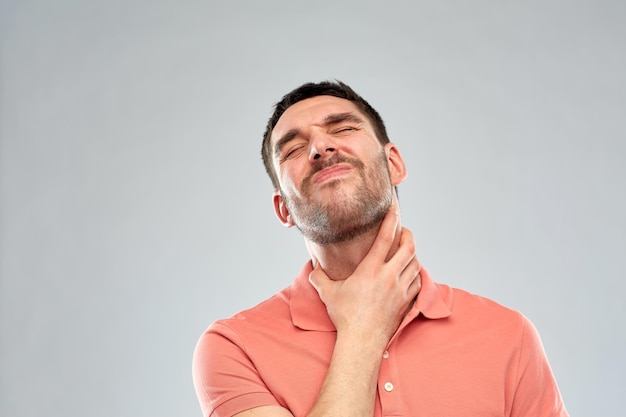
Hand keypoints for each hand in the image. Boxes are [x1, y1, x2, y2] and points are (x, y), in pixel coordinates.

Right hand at [309, 206, 421, 342]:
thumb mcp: (328, 293)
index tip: (395, 209)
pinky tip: (410, 272)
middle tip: (402, 231)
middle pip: (409, 247)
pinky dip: (416, 272)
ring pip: (416, 263)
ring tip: (405, 250)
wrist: (362, 341)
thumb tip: (312, 268)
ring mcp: (400, 289)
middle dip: (408, 234)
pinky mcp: (406, 301)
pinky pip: (418, 281)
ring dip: (412, 253)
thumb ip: (318, 277)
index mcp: (370, 270)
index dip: (391, 220)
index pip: (386, 238)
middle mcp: (389, 276)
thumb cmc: (345, 316)